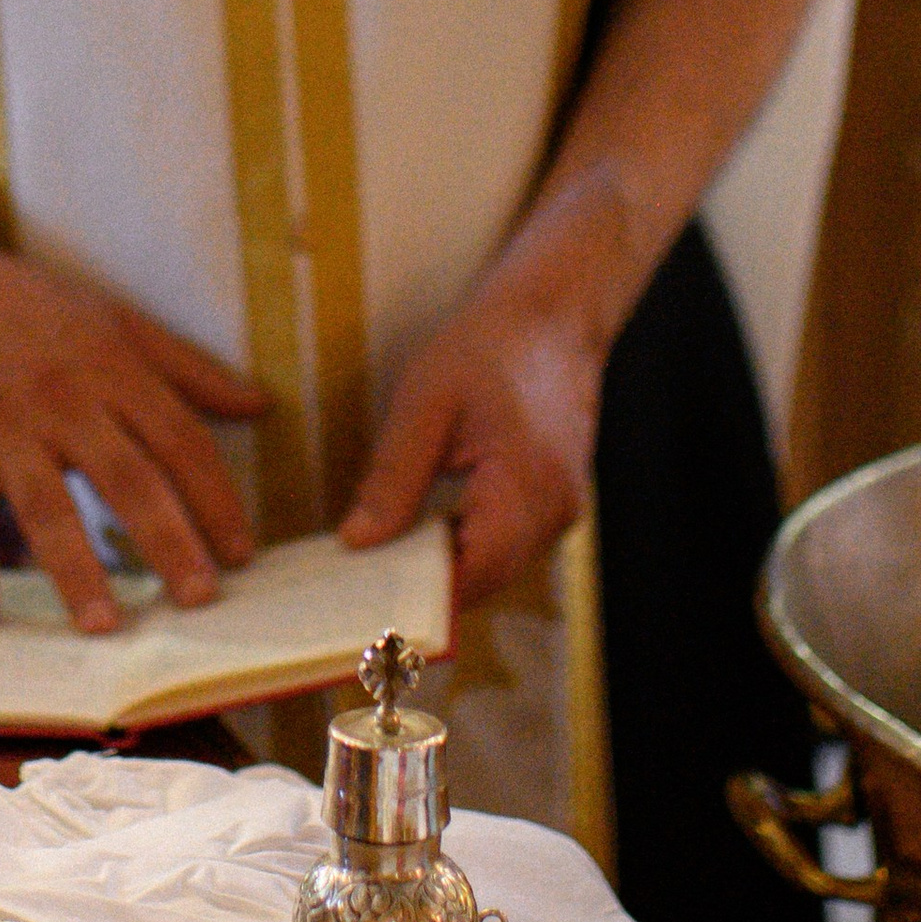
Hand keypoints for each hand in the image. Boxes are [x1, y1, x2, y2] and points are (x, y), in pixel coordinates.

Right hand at [0, 229, 264, 631]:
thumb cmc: (30, 305)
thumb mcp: (115, 321)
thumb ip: (187, 368)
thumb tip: (261, 406)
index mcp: (112, 369)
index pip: (179, 440)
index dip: (216, 498)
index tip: (242, 554)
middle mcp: (64, 401)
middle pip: (127, 479)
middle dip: (168, 541)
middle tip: (200, 599)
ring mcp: (3, 429)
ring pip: (47, 507)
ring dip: (77, 569)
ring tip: (105, 625)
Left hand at [338, 274, 602, 608]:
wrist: (552, 315)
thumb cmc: (489, 347)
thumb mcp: (424, 404)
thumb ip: (392, 478)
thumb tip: (358, 543)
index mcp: (527, 485)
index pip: (475, 573)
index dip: (421, 597)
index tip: (366, 606)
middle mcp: (556, 510)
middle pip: (486, 579)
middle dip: (426, 589)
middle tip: (360, 591)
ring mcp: (561, 510)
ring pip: (497, 567)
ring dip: (445, 570)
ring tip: (383, 564)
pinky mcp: (555, 502)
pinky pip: (508, 544)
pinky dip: (467, 547)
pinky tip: (423, 537)